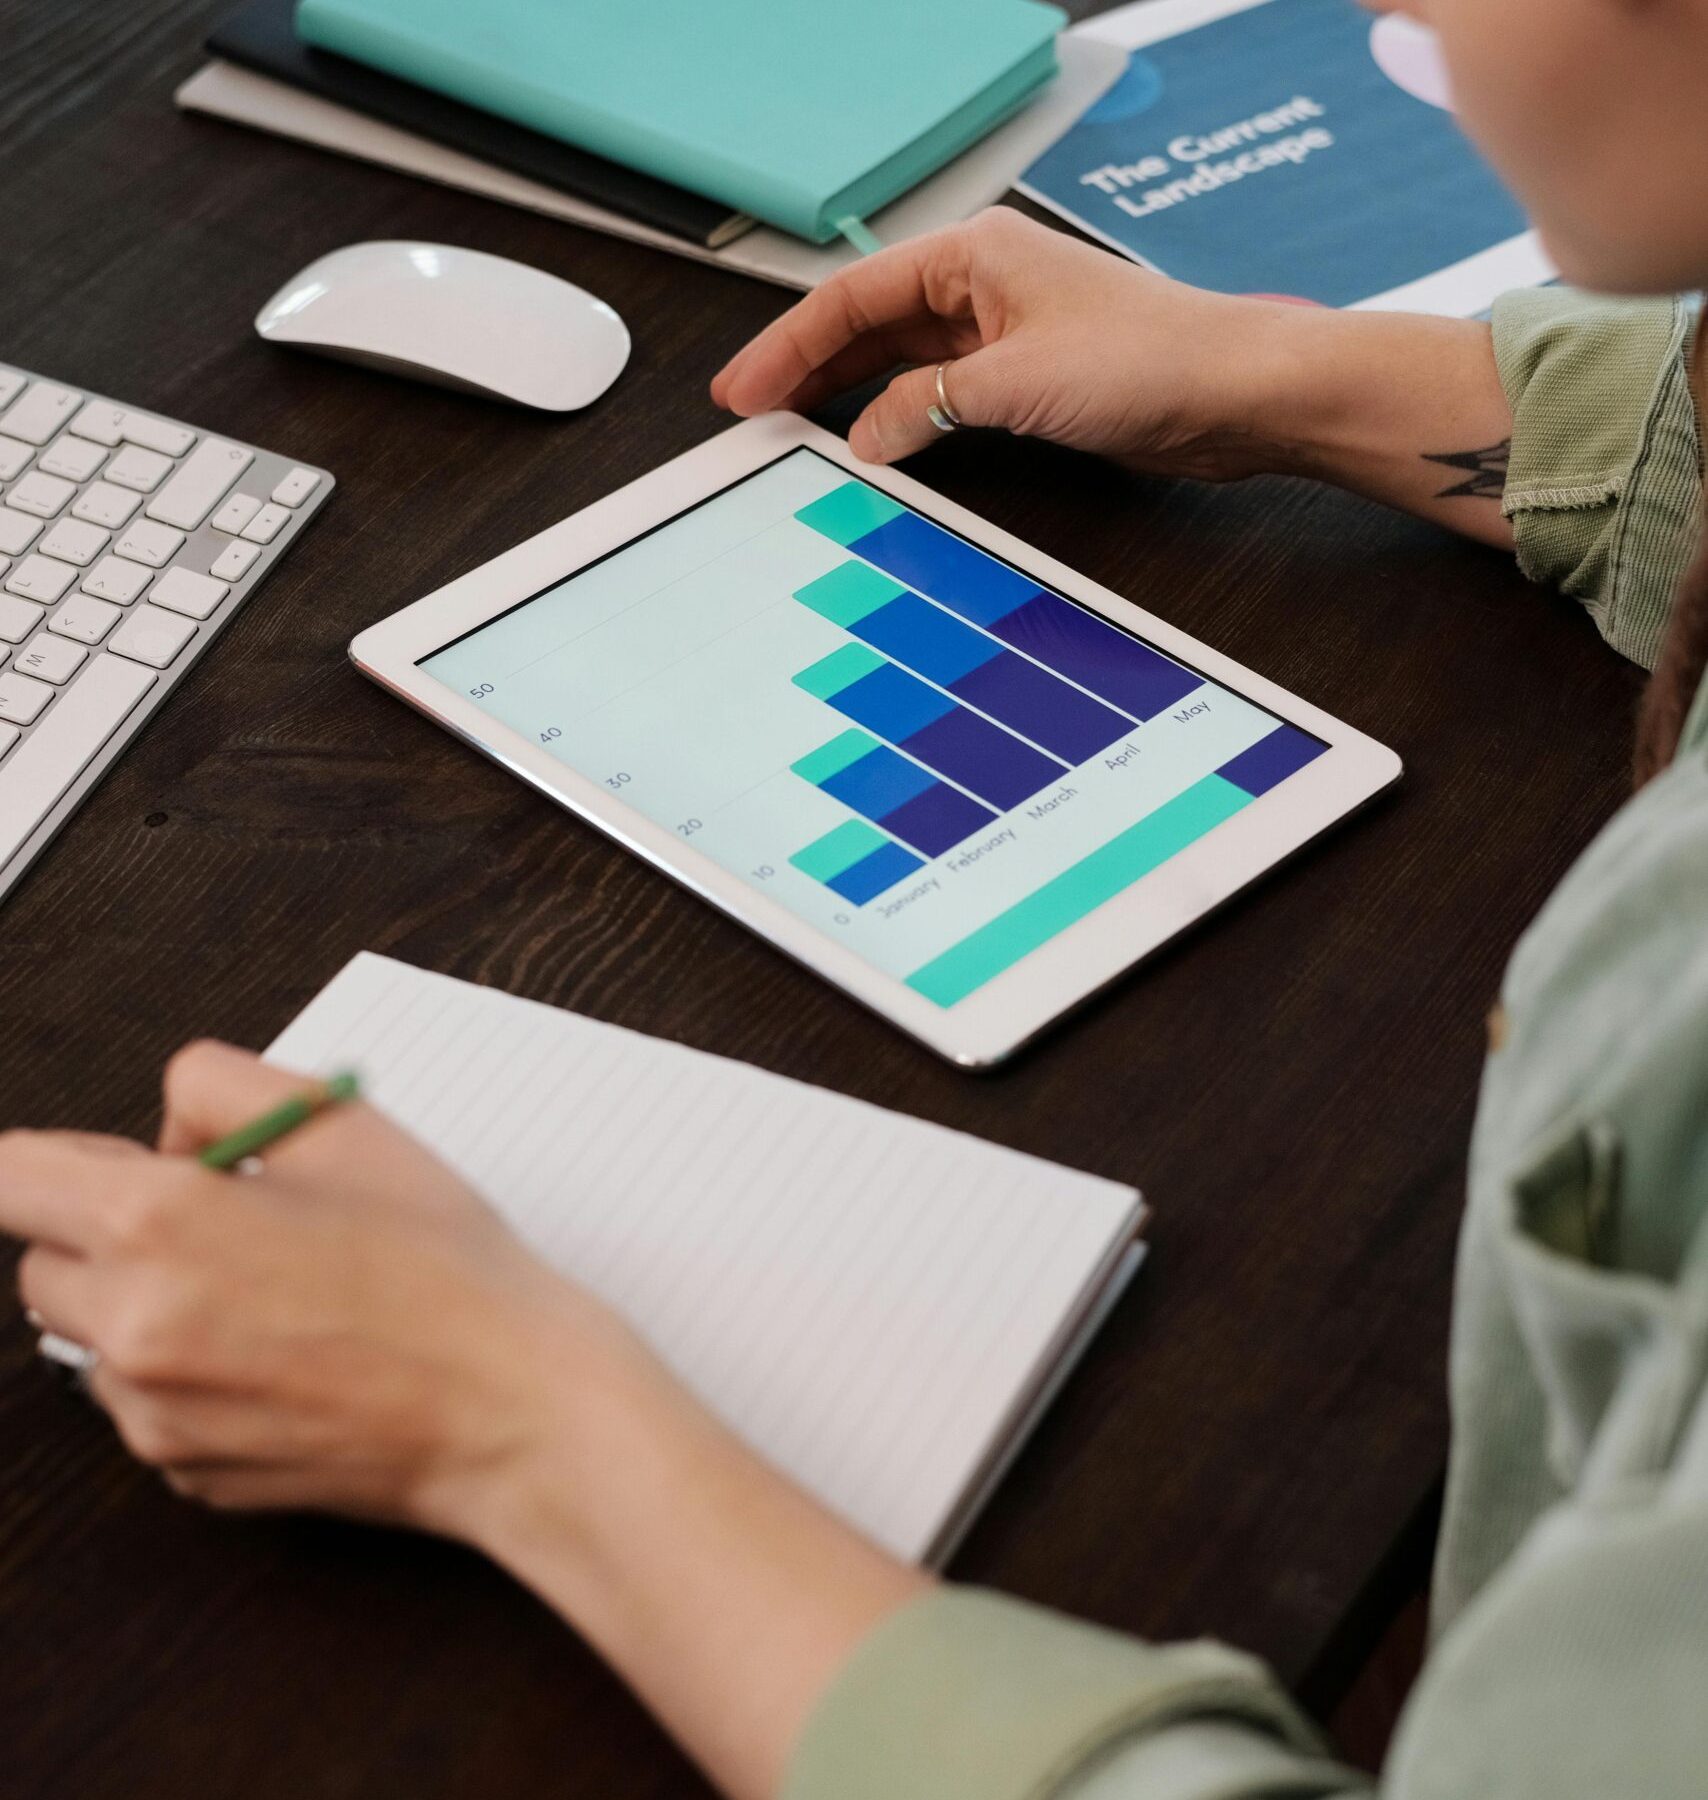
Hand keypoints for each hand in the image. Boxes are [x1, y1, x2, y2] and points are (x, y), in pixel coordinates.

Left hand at [2, 1044, 928, 1799]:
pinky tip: (287, 1352)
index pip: (12, 1177)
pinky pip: (144, 1403)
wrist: (512, 1406)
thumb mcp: (347, 1122)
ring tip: (273, 1291)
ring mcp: (153, 1415)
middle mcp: (134, 1327)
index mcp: (161, 1224)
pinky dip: (188, 1372)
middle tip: (223, 1219)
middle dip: (109, 1232)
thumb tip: (165, 1130)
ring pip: (94, 1338)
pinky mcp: (183, 1474)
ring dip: (149, 1304)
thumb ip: (223, 1085)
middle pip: (41, 1263)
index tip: (96, 1164)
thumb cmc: (445, 1268)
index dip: (54, 1161)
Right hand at [712, 207, 1308, 475]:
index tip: (743, 387)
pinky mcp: (1026, 379)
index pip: (853, 296)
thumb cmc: (1149, 358)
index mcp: (974, 256)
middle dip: (805, 365)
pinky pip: (937, 393)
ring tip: (792, 423)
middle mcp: (984, 286)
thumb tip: (867, 434)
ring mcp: (1003, 333)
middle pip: (868, 323)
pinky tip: (873, 440)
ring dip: (847, 390)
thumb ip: (924, 406)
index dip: (788, 344)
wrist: (1231, 392)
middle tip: (749, 407)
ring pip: (899, 358)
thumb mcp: (1012, 384)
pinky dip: (898, 415)